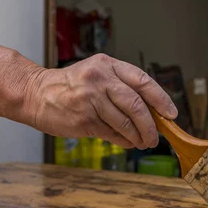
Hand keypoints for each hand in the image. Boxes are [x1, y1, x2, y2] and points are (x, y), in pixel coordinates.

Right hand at [26, 54, 177, 148]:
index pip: (142, 81)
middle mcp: (100, 79)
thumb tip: (152, 113)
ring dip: (138, 136)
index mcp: (107, 65)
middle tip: (155, 137)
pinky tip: (127, 142)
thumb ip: (121, 88)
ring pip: (125, 123)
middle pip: (137, 105)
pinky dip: (123, 141)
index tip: (171, 113)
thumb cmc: (71, 87)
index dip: (161, 99)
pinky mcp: (84, 119)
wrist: (35, 94)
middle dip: (151, 125)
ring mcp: (91, 99)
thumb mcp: (96, 75)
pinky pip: (112, 134)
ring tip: (143, 142)